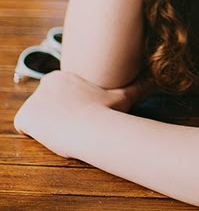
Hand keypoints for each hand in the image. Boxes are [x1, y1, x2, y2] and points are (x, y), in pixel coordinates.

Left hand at [13, 70, 152, 157]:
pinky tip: (52, 135)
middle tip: (74, 125)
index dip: (69, 107)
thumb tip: (160, 77)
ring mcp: (33, 99)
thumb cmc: (106, 112)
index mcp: (63, 75)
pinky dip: (35, 134)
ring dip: (47, 124)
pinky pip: (25, 127)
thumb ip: (139, 85)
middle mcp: (45, 82)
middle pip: (47, 104)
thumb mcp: (123, 97)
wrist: (90, 127)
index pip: (58, 94)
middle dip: (56, 115)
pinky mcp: (25, 116)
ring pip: (37, 116)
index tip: (80, 115)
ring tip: (65, 131)